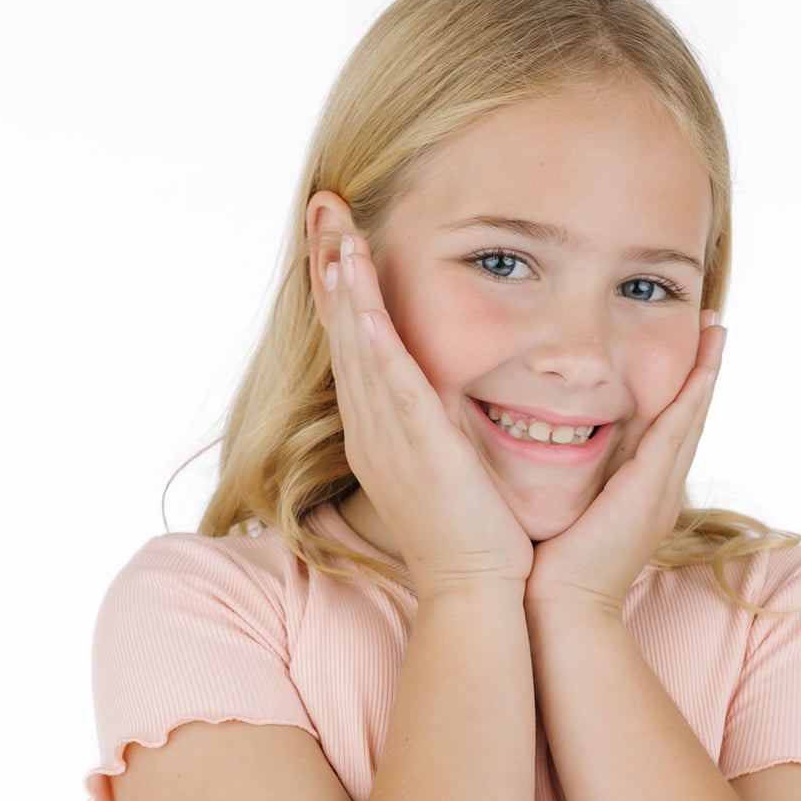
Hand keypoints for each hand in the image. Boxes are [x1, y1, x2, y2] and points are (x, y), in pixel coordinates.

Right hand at [316, 226, 533, 596]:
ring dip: (342, 281)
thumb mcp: (453, 470)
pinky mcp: (412, 445)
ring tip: (334, 224)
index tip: (338, 238)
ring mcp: (385, 437)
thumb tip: (455, 397)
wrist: (477, 595)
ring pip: (355, 344)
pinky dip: (370, 327)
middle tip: (323, 205)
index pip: (356, 346)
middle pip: (342, 333)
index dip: (342, 290)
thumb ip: (446, 428)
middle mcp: (370, 430)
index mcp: (379, 435)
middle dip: (330, 265)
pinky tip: (359, 289)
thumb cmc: (477, 541)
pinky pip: (384, 375)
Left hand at [524, 313, 727, 618]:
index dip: (678, 388)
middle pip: (688, 417)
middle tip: (716, 324)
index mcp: (639, 495)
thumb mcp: (558, 511)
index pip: (664, 429)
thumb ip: (559, 481)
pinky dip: (692, 396)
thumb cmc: (545, 570)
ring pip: (690, 418)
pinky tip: (703, 364)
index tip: (685, 348)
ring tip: (718, 328)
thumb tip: (530, 446)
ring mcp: (660, 492)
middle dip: (703, 369)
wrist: (557, 612)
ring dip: (706, 371)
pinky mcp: (649, 492)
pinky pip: (676, 432)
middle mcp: (658, 490)